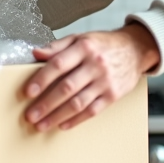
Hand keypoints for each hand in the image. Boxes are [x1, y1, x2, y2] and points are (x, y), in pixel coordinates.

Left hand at [23, 23, 160, 131]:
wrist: (135, 50)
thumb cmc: (103, 44)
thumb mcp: (80, 38)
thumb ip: (57, 46)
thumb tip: (35, 53)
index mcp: (84, 48)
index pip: (58, 64)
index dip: (41, 79)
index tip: (28, 92)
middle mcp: (95, 65)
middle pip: (67, 87)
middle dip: (46, 104)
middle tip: (31, 115)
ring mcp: (105, 81)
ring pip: (78, 103)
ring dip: (57, 116)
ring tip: (42, 124)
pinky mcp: (113, 95)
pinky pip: (92, 111)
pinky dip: (76, 120)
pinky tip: (62, 125)